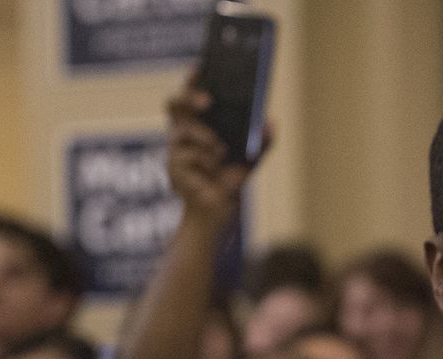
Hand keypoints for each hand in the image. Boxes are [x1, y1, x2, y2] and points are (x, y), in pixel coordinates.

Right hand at [164, 90, 264, 227]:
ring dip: (205, 139)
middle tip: (208, 102)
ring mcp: (176, 149)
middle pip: (174, 103)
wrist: (219, 209)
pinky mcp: (173, 167)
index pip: (191, 92)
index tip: (199, 66)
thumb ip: (261, 140)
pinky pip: (188, 155)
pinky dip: (205, 162)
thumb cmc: (230, 178)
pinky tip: (212, 170)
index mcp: (199, 122)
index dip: (192, 78)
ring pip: (184, 132)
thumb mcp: (251, 157)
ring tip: (220, 151)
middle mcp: (183, 131)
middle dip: (188, 97)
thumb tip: (269, 122)